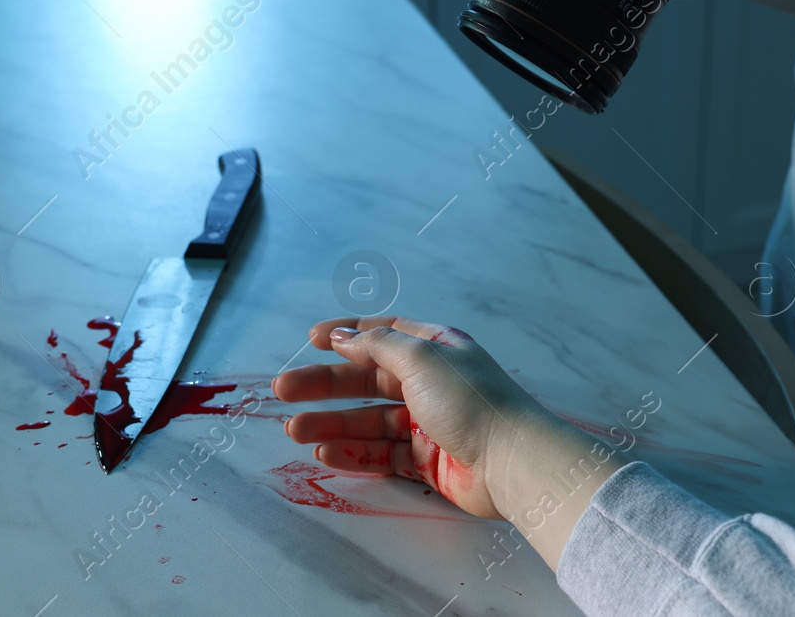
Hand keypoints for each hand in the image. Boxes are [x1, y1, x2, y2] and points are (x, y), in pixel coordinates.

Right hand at [272, 316, 627, 567]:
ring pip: (370, 420)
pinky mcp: (428, 461)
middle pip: (368, 380)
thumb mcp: (421, 357)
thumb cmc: (470, 400)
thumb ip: (377, 345)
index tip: (311, 340)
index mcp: (435, 347)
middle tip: (283, 391)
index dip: (348, 334)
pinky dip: (354, 453)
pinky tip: (324, 453)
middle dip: (326, 385)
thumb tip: (343, 335)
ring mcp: (429, 423)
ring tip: (293, 430)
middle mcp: (431, 381)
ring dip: (332, 423)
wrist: (511, 461)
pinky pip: (382, 454)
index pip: (385, 333)